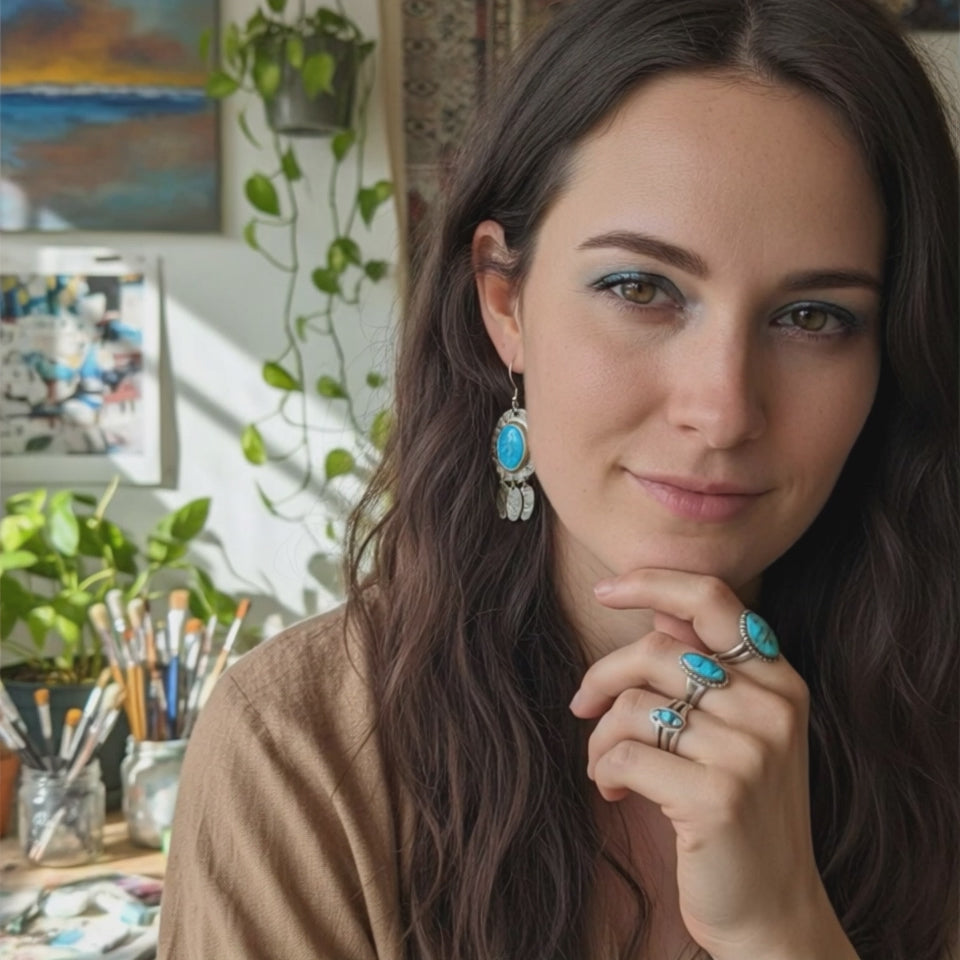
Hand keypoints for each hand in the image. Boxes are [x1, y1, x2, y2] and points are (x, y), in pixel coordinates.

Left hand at [569, 569, 853, 959]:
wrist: (771, 908)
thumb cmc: (738, 811)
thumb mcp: (739, 732)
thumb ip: (706, 671)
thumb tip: (654, 614)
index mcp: (780, 681)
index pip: (714, 600)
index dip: (654, 583)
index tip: (605, 588)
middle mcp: (772, 708)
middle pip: (655, 652)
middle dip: (601, 676)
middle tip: (580, 706)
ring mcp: (749, 752)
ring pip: (632, 704)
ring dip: (600, 735)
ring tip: (602, 762)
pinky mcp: (718, 796)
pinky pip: (625, 753)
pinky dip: (602, 769)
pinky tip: (610, 790)